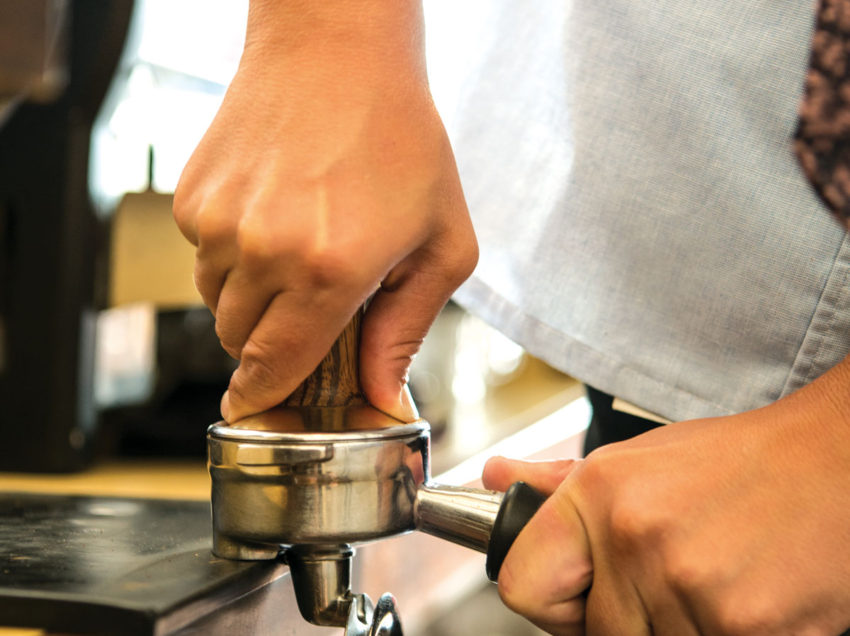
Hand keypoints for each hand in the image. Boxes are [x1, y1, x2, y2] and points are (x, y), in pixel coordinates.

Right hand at [173, 1, 476, 421]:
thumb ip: (408, 329)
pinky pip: (202, 256)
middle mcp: (264, 252)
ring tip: (298, 251)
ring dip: (250, 300)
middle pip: (239, 342)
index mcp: (329, 272)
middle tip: (310, 309)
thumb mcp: (441, 243)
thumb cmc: (402, 140)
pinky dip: (232, 255)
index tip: (261, 407)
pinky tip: (273, 216)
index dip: (265, 397)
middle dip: (270, 345)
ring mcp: (220, 222)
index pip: (275, 368)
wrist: (338, 52)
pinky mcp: (192, 195)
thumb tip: (379, 392)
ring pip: (215, 302)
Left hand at [484, 358, 849, 634]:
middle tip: (674, 579)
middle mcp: (635, 537)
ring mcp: (690, 587)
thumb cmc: (737, 462)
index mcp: (599, 494)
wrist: (833, 460)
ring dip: (680, 630)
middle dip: (629, 619)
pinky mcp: (748, 629)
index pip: (522, 585)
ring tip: (716, 580)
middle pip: (593, 634)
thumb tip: (495, 477)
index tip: (578, 598)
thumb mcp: (637, 460)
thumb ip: (558, 483)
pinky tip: (746, 597)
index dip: (551, 602)